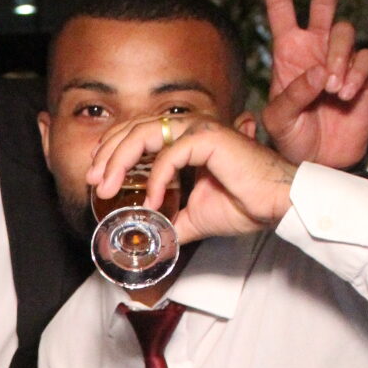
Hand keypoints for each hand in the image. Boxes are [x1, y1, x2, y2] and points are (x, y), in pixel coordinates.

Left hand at [87, 115, 296, 244]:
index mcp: (183, 138)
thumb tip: (147, 239)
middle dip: (106, 155)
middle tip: (93, 182)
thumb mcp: (192, 218)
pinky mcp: (210, 138)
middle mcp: (189, 127)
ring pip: (144, 133)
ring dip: (120, 161)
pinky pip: (170, 153)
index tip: (95, 177)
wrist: (275, 206)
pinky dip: (155, 177)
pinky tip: (151, 199)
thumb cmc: (243, 204)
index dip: (111, 151)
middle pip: (133, 128)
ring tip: (107, 187)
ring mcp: (199, 129)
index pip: (136, 133)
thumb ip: (167, 221)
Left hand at [260, 0, 367, 168]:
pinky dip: (355, 74)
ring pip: (346, 33)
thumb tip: (320, 72)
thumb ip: (293, 94)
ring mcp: (341, 59)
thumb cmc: (293, 141)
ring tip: (332, 89)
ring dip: (338, 58)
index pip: (281, 7)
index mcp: (288, 52)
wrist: (321, 163)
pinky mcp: (364, 74)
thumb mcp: (279, 120)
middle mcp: (316, 48)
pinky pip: (364, 59)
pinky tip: (346, 94)